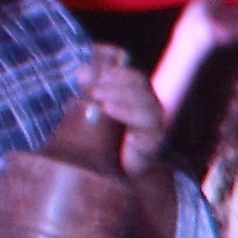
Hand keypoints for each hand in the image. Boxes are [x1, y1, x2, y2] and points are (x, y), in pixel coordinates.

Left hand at [79, 46, 170, 174]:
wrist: (106, 168)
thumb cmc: (100, 134)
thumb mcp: (91, 109)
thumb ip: (91, 89)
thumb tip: (84, 69)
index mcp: (138, 98)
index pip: (137, 81)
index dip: (123, 75)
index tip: (103, 74)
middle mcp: (149, 112)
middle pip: (144, 95)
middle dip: (118, 90)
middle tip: (93, 92)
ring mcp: (152, 132)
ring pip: (149, 116)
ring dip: (126, 110)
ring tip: (105, 108)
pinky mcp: (149, 153)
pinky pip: (151, 145)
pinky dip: (142, 140)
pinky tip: (131, 138)